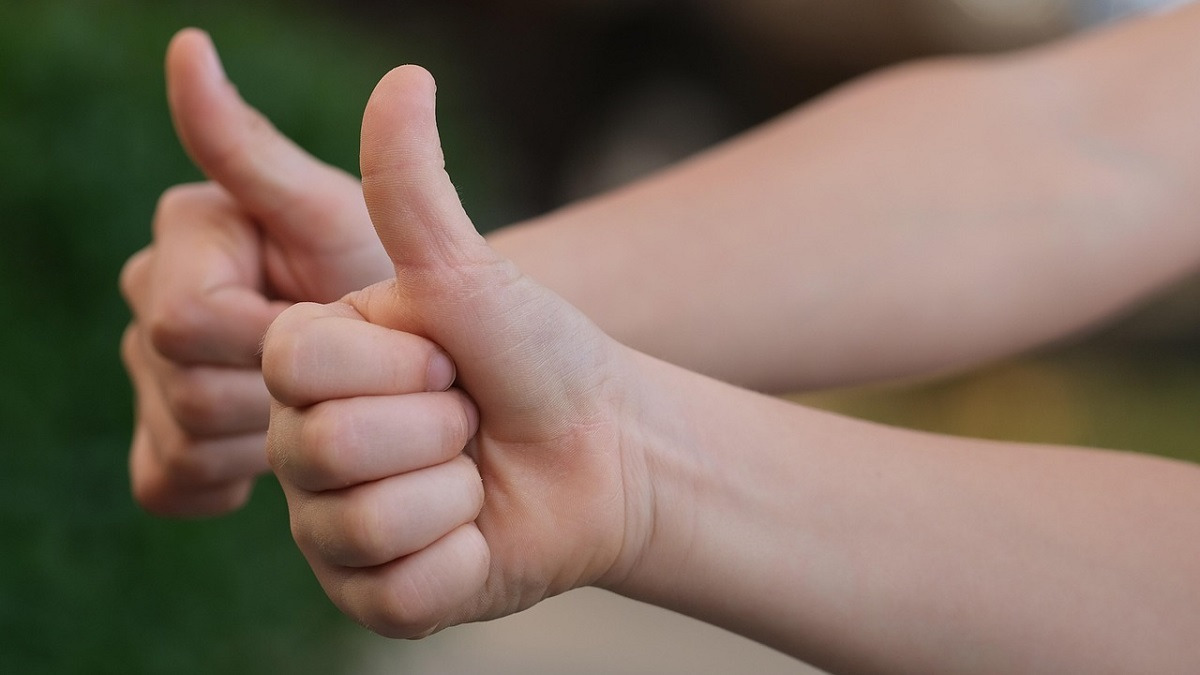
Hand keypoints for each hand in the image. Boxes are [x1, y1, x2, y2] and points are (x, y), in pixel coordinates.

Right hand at [120, 29, 391, 515]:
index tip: (346, 339)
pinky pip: (169, 481)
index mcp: (189, 236)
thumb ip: (260, 152)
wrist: (432, 375)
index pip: (190, 319)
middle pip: (183, 387)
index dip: (277, 345)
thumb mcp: (342, 217)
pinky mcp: (168, 449)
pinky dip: (231, 477)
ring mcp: (151, 380)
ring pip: (181, 441)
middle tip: (359, 386)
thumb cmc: (401, 288)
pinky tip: (288, 460)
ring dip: (273, 440)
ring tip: (333, 415)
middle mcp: (153, 299)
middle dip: (287, 395)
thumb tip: (186, 48)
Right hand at [263, 66, 654, 635]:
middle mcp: (301, 447)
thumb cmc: (537, 355)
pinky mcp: (373, 597)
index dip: (396, 362)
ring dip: (455, 494)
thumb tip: (404, 77)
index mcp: (308, 367)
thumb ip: (415, 188)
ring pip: (356, 525)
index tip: (445, 357)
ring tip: (476, 476)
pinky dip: (462, 560)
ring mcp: (330, 530)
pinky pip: (395, 593)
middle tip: (468, 420)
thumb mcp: (472, 272)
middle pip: (320, 448)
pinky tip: (478, 535)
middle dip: (435, 427)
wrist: (606, 450)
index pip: (290, 363)